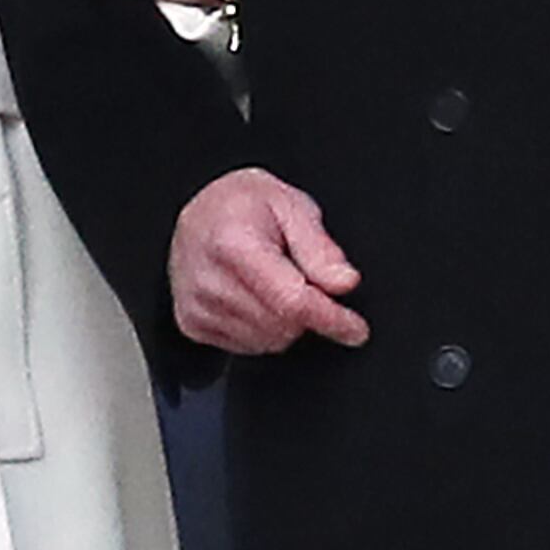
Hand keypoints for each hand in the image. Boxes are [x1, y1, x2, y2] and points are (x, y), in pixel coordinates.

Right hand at [169, 168, 368, 353]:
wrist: (198, 211)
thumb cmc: (242, 203)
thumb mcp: (290, 205)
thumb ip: (319, 247)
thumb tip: (343, 283)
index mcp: (233, 243)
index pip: (292, 300)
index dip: (332, 319)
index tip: (357, 330)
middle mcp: (208, 278)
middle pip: (283, 326)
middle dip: (307, 313)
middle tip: (300, 279)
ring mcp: (196, 304)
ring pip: (268, 341)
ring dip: (285, 323)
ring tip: (272, 283)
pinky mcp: (192, 322)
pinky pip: (247, 346)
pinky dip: (262, 329)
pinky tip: (254, 297)